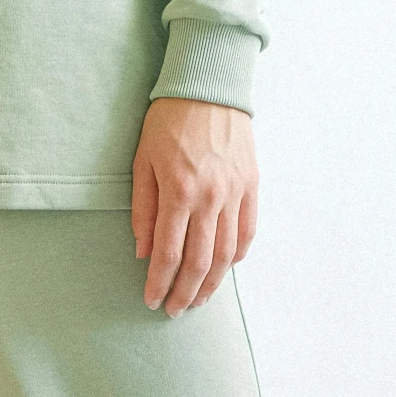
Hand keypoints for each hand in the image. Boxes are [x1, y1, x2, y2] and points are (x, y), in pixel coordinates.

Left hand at [132, 98, 259, 316]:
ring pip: (227, 252)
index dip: (160, 283)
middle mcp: (210, 197)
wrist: (209, 86)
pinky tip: (227, 268)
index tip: (152, 302)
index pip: (168, 253)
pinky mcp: (252, 184)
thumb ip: (143, 210)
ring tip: (199, 298)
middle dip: (186, 292)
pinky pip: (248, 229)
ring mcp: (235, 192)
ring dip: (213, 282)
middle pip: (199, 261)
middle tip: (175, 310)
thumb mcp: (142, 162)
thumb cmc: (168, 122)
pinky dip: (238, 254)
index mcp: (178, 192)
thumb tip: (143, 252)